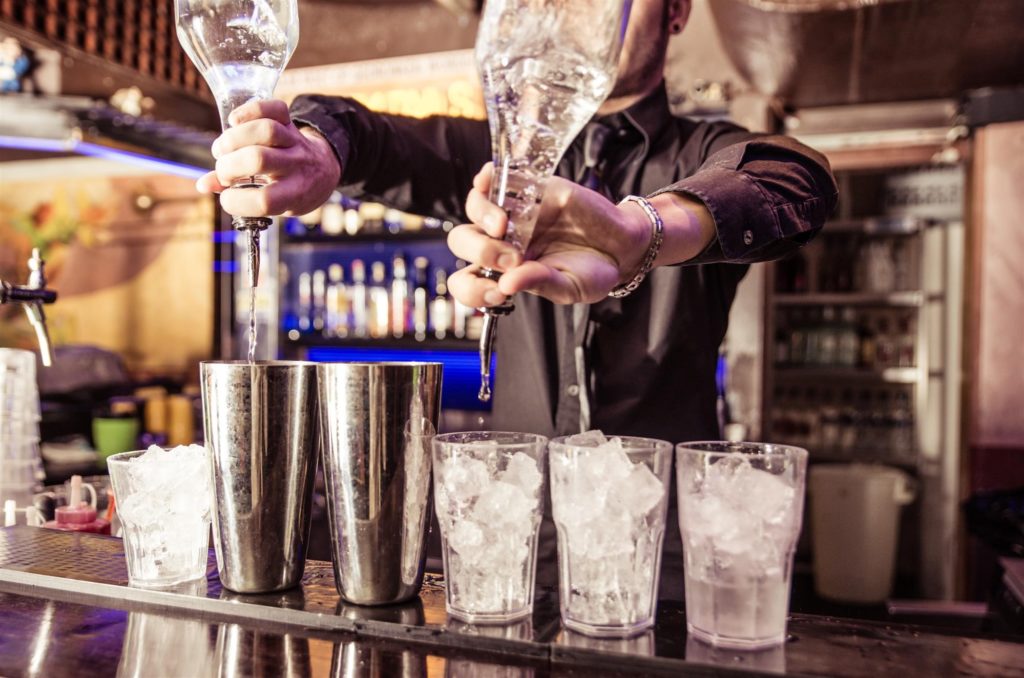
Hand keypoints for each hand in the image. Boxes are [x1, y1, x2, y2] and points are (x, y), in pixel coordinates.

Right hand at [195, 100, 340, 216]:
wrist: (323, 171)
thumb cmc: (290, 190)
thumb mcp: (274, 203)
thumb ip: (240, 194)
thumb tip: (203, 184)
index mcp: (295, 194)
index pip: (266, 200)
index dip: (237, 200)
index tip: (226, 196)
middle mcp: (297, 166)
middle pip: (259, 159)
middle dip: (230, 165)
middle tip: (224, 169)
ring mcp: (295, 142)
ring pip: (265, 130)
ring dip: (234, 138)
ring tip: (223, 148)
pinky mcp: (290, 122)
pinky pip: (274, 108)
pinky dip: (250, 110)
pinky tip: (234, 121)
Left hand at [447, 163, 650, 306]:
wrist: (622, 245)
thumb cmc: (593, 271)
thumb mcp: (569, 286)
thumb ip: (539, 283)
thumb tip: (507, 284)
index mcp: (504, 273)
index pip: (467, 282)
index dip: (471, 289)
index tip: (497, 294)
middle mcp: (502, 243)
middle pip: (463, 241)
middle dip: (480, 251)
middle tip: (511, 258)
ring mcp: (514, 214)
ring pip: (475, 207)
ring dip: (481, 216)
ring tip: (503, 225)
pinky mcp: (530, 188)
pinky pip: (496, 177)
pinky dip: (487, 176)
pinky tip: (491, 183)